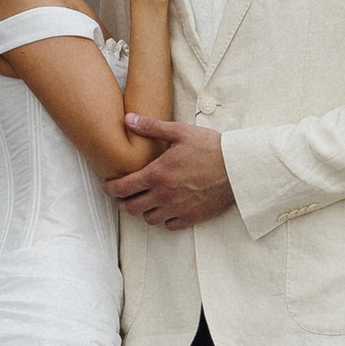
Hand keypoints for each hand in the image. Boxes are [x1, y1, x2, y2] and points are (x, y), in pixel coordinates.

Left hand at [107, 117, 233, 227]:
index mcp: (157, 174)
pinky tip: (166, 209)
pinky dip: (164, 219)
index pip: (123, 188)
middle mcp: (164, 195)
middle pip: (132, 208)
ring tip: (146, 201)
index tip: (107, 186)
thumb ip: (151, 127)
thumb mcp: (180, 132)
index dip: (110, 189)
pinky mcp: (192, 217)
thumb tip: (128, 119)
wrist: (237, 168)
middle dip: (123, 202)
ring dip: (144, 210)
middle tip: (124, 195)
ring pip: (149, 219)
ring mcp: (177, 209)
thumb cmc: (210, 147)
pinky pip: (169, 225)